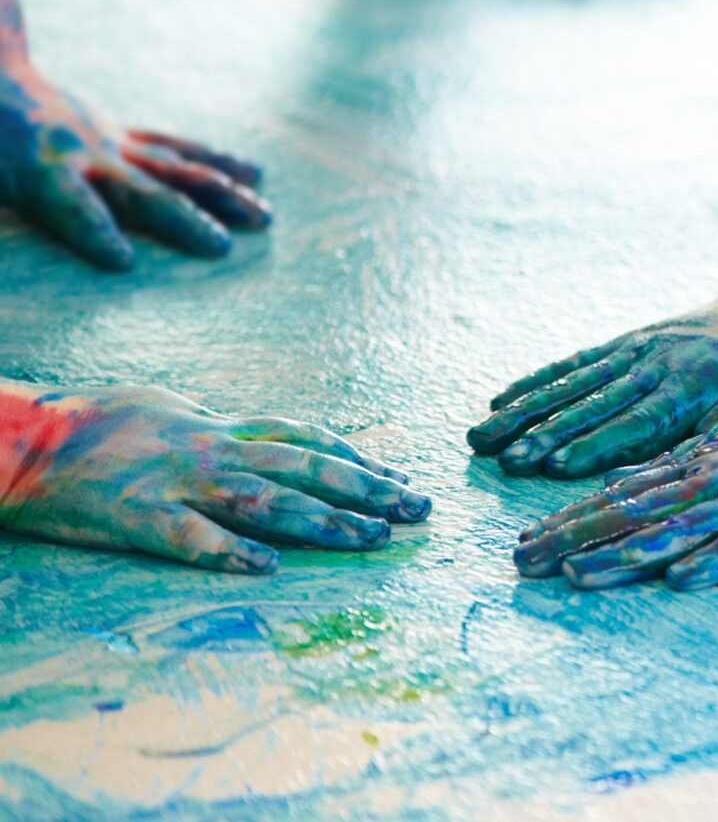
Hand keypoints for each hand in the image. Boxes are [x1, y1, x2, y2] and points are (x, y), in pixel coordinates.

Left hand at [0, 61, 271, 270]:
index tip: (123, 262)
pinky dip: (218, 162)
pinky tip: (256, 176)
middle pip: (141, 190)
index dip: (93, 231)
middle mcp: (85, 154)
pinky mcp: (120, 134)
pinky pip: (177, 149)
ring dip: (222, 194)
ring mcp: (110, 140)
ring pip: (176, 168)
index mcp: (37, 170)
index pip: (69, 205)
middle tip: (223, 248)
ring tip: (265, 217)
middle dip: (182, 220)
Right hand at [0, 384, 428, 572]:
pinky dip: (231, 550)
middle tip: (417, 509)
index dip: (356, 457)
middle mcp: (211, 449)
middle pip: (305, 466)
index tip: (400, 478)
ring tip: (372, 540)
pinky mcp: (137, 515)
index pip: (305, 438)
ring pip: (266, 499)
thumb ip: (221, 429)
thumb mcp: (172, 411)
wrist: (29, 440)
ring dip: (325, 520)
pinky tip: (269, 567)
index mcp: (220, 427)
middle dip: (366, 488)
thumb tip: (262, 438)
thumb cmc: (98, 424)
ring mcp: (177, 481)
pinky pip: (191, 536)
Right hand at [468, 284, 717, 477]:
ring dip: (529, 407)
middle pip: (600, 399)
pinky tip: (505, 398)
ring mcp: (648, 344)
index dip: (599, 441)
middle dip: (548, 431)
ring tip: (481, 434)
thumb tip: (704, 440)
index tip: (555, 464)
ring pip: (579, 379)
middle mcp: (667, 355)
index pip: (645, 415)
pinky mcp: (639, 340)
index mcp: (708, 373)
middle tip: (503, 458)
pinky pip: (584, 360)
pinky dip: (543, 378)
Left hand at [514, 399, 717, 589]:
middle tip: (521, 562)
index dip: (578, 511)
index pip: (635, 484)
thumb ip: (715, 447)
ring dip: (626, 553)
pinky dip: (716, 561)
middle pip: (641, 508)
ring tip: (575, 576)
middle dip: (575, 536)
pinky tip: (681, 580)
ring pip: (683, 528)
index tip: (530, 536)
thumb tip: (662, 465)